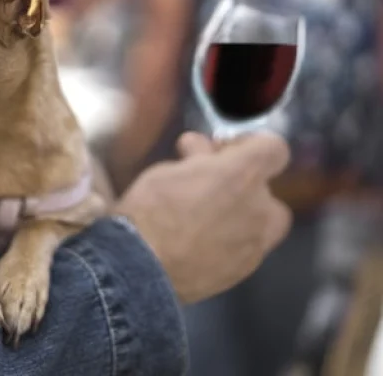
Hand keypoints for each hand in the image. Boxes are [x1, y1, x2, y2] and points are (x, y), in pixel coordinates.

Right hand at [115, 132, 292, 303]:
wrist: (142, 267)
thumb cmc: (150, 212)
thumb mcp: (166, 170)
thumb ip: (195, 159)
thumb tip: (202, 150)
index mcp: (240, 174)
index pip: (273, 148)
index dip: (250, 145)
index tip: (226, 151)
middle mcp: (259, 207)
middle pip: (266, 187)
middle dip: (240, 184)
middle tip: (207, 187)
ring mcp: (256, 242)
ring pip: (262, 220)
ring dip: (242, 213)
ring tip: (208, 219)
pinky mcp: (246, 269)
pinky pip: (248, 246)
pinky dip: (232, 241)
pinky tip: (202, 244)